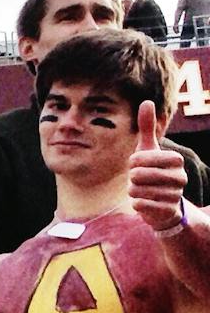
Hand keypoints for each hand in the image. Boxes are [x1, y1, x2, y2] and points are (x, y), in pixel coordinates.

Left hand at [128, 100, 186, 233]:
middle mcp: (180, 177)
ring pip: (137, 191)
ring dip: (133, 191)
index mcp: (175, 160)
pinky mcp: (167, 211)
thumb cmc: (152, 172)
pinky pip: (140, 205)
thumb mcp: (149, 149)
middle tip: (139, 180)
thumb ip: (147, 128)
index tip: (138, 164)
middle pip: (139, 175)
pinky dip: (136, 204)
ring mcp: (175, 195)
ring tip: (142, 191)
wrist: (162, 203)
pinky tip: (142, 202)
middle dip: (132, 178)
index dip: (135, 161)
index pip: (144, 157)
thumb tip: (147, 101)